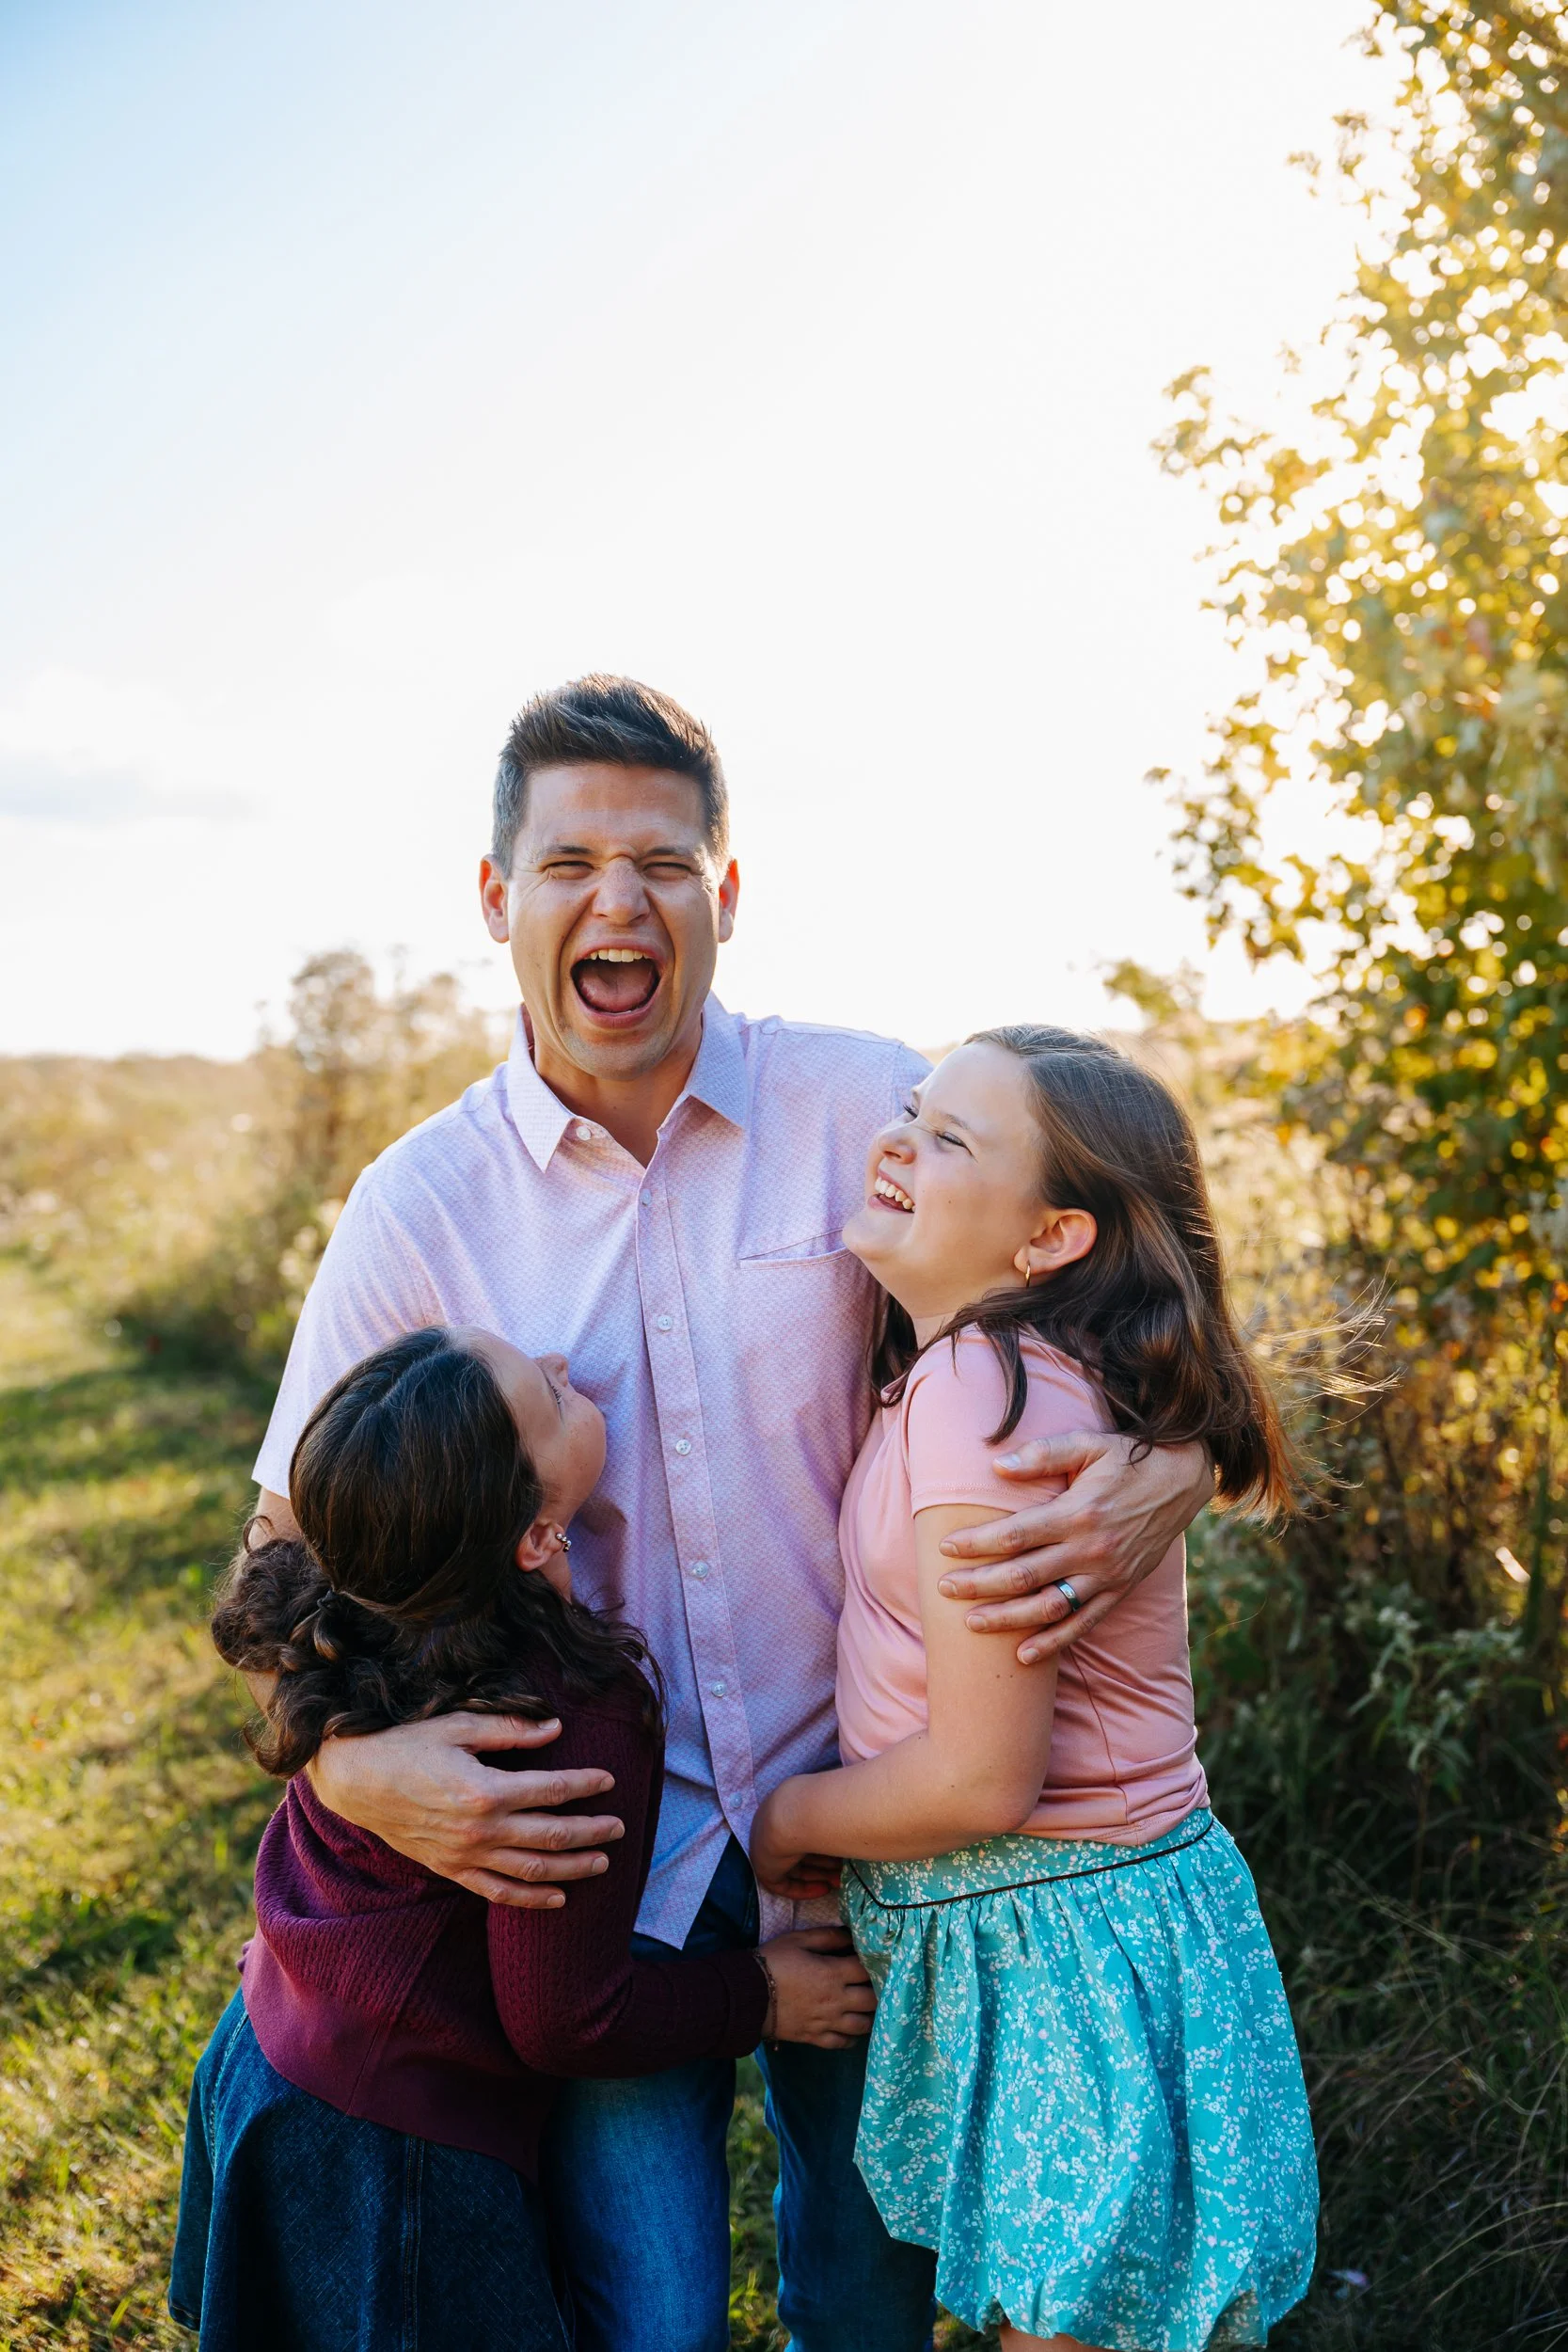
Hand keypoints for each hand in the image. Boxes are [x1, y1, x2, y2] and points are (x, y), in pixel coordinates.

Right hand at [307, 1712, 624, 1906]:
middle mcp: (479, 1829)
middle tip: (619, 1827)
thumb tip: (555, 1728)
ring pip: (531, 1870)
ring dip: (572, 1868)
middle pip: (550, 1835)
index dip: (584, 1785)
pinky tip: (557, 1898)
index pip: (550, 1790)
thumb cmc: (406, 1745)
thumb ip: (510, 1731)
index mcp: (484, 1789)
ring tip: (602, 1863)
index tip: (609, 1780)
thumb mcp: (459, 1726)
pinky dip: (530, 1898)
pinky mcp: (451, 1869)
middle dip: (591, 1832)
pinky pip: (497, 1891)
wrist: (355, 1779)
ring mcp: (464, 1855)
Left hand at [749, 1786, 839, 1899]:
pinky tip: (824, 1888)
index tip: (843, 1851)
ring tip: (840, 1882)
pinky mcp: (764, 1869)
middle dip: (825, 1864)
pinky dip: (804, 1889)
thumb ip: (834, 1822)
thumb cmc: (815, 1805)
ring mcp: (765, 1848)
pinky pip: (784, 1884)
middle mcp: (774, 1828)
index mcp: (786, 1810)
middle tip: (844, 1871)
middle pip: (801, 1853)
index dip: (825, 1845)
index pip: (805, 1833)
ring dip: (819, 1876)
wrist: (791, 1816)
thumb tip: (850, 1830)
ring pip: (795, 1869)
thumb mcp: (827, 1812)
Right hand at [759, 1928, 873, 2047]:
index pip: (867, 1969)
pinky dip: (852, 2037)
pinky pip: (843, 2043)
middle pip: (872, 2000)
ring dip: (870, 2016)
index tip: (875, 1959)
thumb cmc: (772, 1962)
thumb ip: (827, 1936)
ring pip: (863, 2026)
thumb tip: (850, 1935)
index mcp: (832, 1973)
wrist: (746, 1996)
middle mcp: (836, 2000)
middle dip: (879, 1990)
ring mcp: (827, 2022)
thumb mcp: (798, 1940)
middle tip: (878, 1983)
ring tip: (868, 2007)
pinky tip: (851, 2028)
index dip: (875, 1963)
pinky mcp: (815, 2037)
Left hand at [936, 1432, 1211, 1663]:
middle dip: (979, 1584)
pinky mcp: (1119, 1590)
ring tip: (970, 1623)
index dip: (976, 1543)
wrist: (1180, 1482)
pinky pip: (1083, 1624)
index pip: (1015, 1534)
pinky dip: (1053, 1643)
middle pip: (1024, 1575)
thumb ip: (1044, 1453)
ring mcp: (1106, 1575)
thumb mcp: (1088, 1443)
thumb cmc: (1126, 1459)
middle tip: (944, 1588)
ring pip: (1049, 1607)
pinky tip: (1022, 1654)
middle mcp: (1091, 1550)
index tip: (945, 1547)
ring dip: (1007, 1618)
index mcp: (1078, 1512)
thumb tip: (997, 1464)